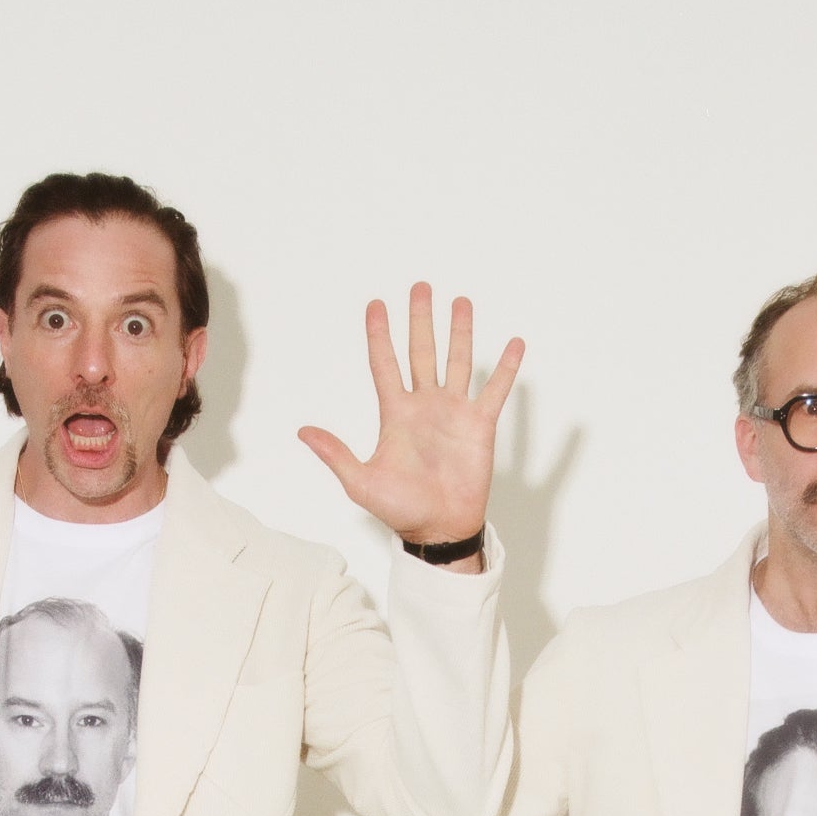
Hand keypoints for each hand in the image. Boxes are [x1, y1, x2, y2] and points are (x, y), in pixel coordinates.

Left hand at [298, 286, 522, 554]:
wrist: (438, 528)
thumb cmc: (400, 509)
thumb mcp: (360, 481)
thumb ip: (335, 454)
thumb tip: (302, 432)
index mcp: (395, 414)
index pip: (384, 363)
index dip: (379, 335)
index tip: (375, 304)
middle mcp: (424, 405)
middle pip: (421, 351)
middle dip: (420, 319)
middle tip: (420, 287)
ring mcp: (453, 412)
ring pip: (457, 361)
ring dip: (459, 331)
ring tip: (460, 301)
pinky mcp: (480, 425)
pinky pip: (494, 390)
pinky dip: (505, 368)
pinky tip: (514, 344)